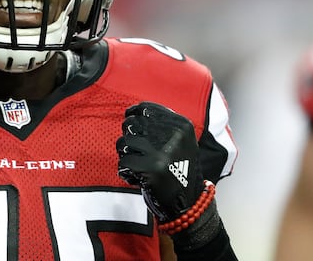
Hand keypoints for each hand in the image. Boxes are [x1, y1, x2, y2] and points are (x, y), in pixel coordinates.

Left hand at [116, 102, 203, 222]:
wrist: (189, 203)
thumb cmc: (178, 170)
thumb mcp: (180, 142)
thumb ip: (160, 126)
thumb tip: (132, 112)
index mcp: (181, 126)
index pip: (146, 109)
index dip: (133, 114)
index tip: (129, 119)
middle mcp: (173, 136)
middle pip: (131, 124)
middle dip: (129, 138)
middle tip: (138, 153)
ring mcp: (161, 153)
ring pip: (124, 143)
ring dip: (126, 156)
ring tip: (139, 166)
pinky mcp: (150, 169)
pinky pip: (123, 162)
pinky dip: (126, 172)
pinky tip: (138, 178)